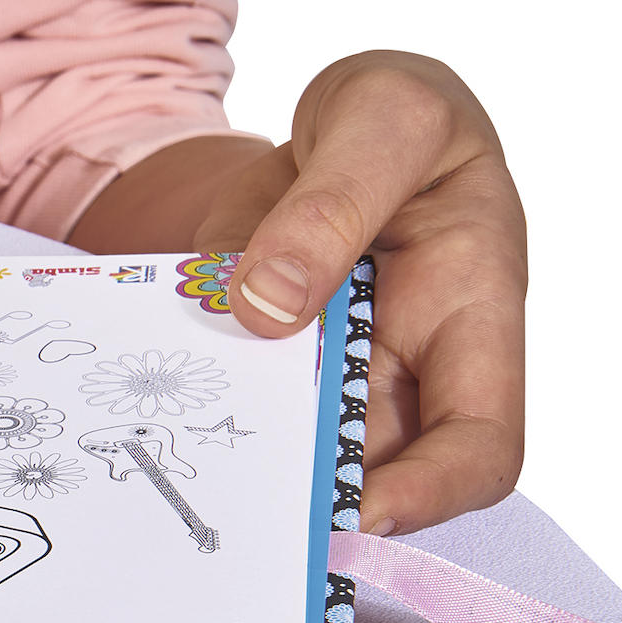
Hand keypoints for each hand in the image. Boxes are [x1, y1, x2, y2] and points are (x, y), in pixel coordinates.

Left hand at [195, 52, 525, 535]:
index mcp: (472, 314)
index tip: (357, 508)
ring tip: (173, 453)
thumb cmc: (392, 114)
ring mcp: (325, 374)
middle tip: (234, 504)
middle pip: (363, 472)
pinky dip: (186, 407)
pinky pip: (224, 405)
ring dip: (233, 463)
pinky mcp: (257, 365)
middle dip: (302, 497)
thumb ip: (332, 202)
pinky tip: (141, 400)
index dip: (429, 494)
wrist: (332, 119)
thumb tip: (269, 304)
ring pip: (284, 452)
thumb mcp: (382, 117)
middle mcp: (402, 366)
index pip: (480, 446)